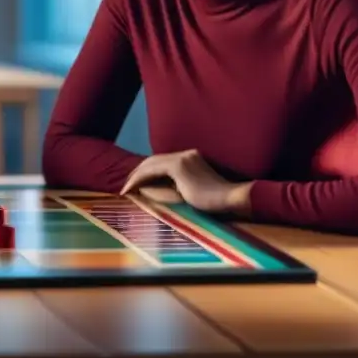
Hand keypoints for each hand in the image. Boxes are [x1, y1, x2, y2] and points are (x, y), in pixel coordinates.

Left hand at [120, 149, 252, 214]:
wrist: (232, 199)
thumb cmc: (219, 203)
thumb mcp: (197, 193)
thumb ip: (182, 188)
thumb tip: (164, 193)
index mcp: (192, 158)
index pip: (164, 163)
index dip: (149, 172)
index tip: (138, 184)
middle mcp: (187, 154)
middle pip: (154, 160)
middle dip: (139, 172)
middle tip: (127, 186)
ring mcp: (183, 158)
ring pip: (150, 164)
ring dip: (135, 176)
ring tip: (125, 189)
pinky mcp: (179, 166)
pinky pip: (151, 171)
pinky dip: (138, 179)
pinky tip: (130, 189)